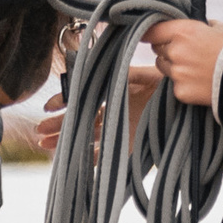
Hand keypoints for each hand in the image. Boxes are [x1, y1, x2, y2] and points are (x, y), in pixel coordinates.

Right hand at [34, 67, 161, 153]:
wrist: (184, 103)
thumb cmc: (164, 87)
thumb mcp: (141, 74)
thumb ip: (121, 69)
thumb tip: (99, 58)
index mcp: (112, 94)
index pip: (82, 99)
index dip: (64, 102)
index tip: (49, 107)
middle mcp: (113, 114)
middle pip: (79, 121)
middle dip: (58, 126)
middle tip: (38, 132)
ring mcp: (119, 132)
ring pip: (85, 138)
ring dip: (66, 142)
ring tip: (44, 145)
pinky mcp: (128, 148)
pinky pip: (104, 157)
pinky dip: (89, 162)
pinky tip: (73, 164)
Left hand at [146, 19, 222, 107]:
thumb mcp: (221, 28)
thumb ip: (204, 25)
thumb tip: (201, 24)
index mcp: (183, 31)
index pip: (152, 31)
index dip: (151, 33)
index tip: (150, 35)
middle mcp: (175, 51)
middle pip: (158, 50)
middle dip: (167, 50)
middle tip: (185, 53)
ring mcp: (177, 73)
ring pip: (163, 68)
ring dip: (173, 67)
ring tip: (194, 68)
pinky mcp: (181, 91)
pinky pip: (175, 85)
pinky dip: (184, 84)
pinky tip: (199, 82)